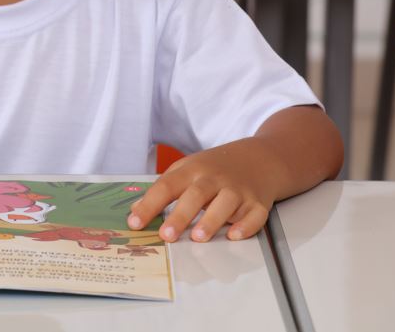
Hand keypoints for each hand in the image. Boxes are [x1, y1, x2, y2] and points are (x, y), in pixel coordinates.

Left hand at [127, 139, 283, 242]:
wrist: (260, 157)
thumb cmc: (216, 168)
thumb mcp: (187, 169)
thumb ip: (164, 189)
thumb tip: (136, 211)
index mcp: (192, 170)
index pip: (166, 186)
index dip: (149, 205)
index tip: (134, 222)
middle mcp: (214, 179)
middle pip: (195, 195)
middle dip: (180, 216)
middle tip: (166, 235)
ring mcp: (238, 190)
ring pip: (225, 204)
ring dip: (212, 220)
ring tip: (198, 237)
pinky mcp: (259, 202)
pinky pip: (254, 215)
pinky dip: (246, 225)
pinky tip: (235, 235)